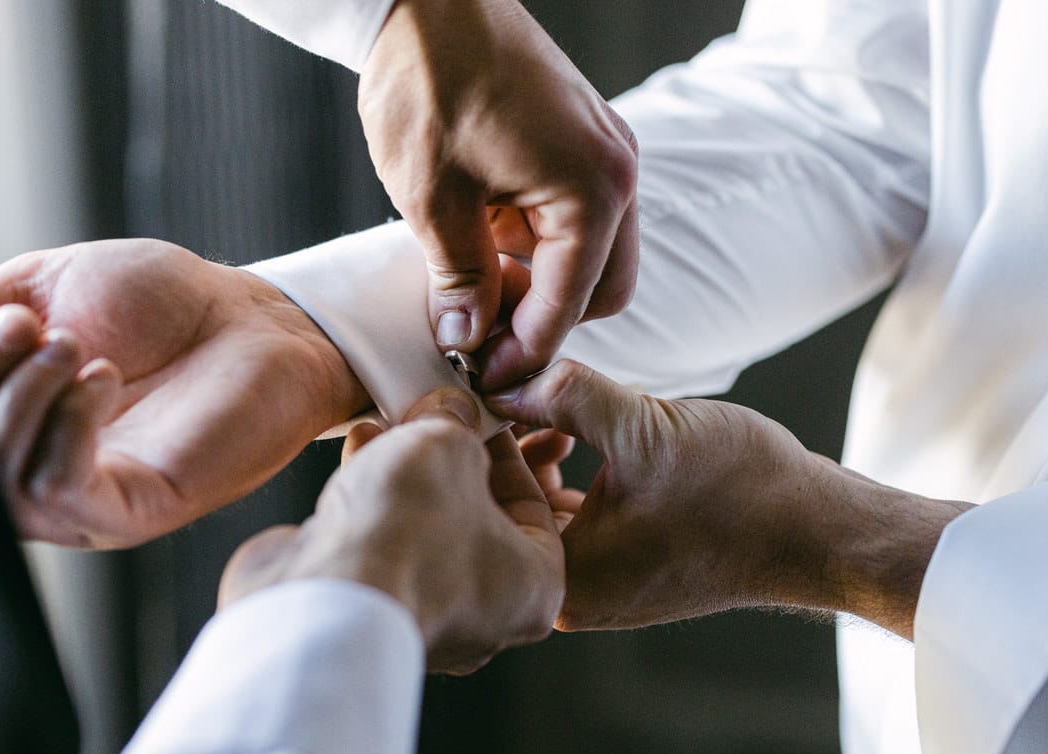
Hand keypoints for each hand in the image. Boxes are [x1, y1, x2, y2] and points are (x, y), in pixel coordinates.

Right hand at [0, 239, 368, 547]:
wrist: (259, 318)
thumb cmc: (162, 306)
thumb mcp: (45, 287)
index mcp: (9, 427)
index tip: (6, 316)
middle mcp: (37, 475)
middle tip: (32, 326)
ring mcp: (86, 501)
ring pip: (0, 482)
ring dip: (24, 398)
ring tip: (70, 345)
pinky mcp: (135, 510)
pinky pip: (62, 492)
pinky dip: (66, 427)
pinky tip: (101, 378)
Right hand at [220, 389, 563, 673]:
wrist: (325, 597)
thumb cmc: (407, 540)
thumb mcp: (448, 447)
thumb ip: (455, 423)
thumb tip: (449, 411)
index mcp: (534, 589)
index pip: (536, 507)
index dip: (507, 451)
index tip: (482, 419)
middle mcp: (487, 618)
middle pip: (476, 518)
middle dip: (448, 461)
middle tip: (433, 420)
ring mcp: (428, 622)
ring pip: (425, 531)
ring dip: (404, 476)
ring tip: (385, 430)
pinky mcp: (373, 618)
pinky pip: (384, 550)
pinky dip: (373, 505)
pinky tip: (357, 457)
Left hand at [358, 0, 639, 388]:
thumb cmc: (429, 81)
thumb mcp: (433, 198)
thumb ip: (459, 279)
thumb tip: (466, 338)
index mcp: (594, 189)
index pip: (571, 306)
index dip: (523, 353)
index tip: (481, 378)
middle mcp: (617, 173)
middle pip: (603, 290)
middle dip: (544, 324)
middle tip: (478, 339)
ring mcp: (605, 155)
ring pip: (593, 257)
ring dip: (540, 286)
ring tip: (471, 292)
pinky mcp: (583, 144)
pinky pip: (576, 220)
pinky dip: (538, 248)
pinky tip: (482, 247)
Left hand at [489, 361, 972, 637]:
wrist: (820, 531)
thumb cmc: (743, 490)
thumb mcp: (643, 428)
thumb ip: (566, 396)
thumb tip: (505, 374)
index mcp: (566, 578)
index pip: (491, 503)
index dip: (483, 433)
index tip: (479, 383)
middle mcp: (575, 597)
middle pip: (511, 511)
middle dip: (510, 443)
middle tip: (510, 385)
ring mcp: (604, 589)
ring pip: (545, 512)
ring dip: (542, 455)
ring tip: (553, 403)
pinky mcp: (629, 572)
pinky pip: (578, 520)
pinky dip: (574, 476)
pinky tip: (585, 433)